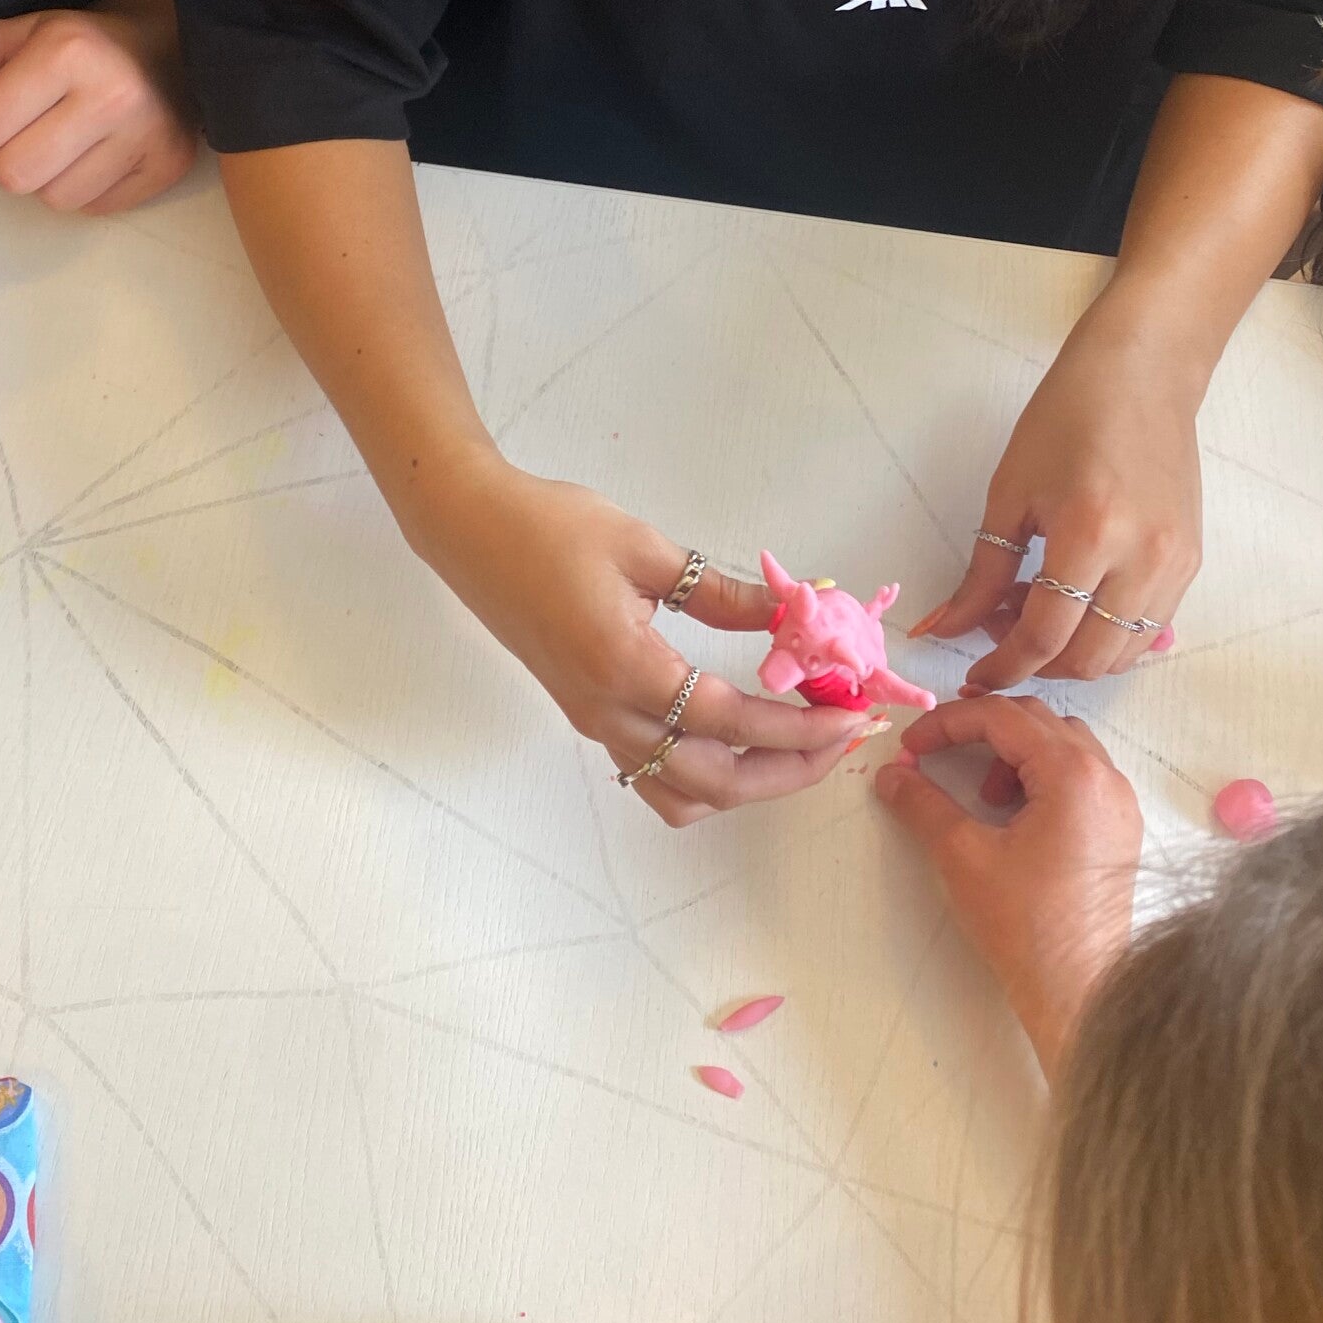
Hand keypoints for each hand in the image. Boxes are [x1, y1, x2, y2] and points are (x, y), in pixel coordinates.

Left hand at [0, 0, 196, 215]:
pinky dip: (84, 190)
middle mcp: (111, 96)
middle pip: (14, 175)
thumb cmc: (80, 43)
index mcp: (66, 51)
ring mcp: (146, 136)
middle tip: (21, 134)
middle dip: (4, 159)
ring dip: (46, 178)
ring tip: (61, 144)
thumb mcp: (15, 32)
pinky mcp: (168, 167)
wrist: (169, 45)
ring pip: (54, 199)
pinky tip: (95, 156)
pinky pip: (95, 209)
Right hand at [419, 452, 879, 824]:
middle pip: (714, 781)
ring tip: (799, 747)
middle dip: (791, 770)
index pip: (731, 721)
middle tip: (843, 738)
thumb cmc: (551, 526)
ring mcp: (594, 722)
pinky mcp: (587, 715)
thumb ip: (720, 592)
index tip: (852, 714)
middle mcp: (608, 712)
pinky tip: (737, 741)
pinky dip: (704, 779)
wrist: (470, 532)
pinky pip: (653, 776)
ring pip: (682, 795)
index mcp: (625, 668)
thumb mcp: (644, 548)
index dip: (800, 725)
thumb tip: (795, 612)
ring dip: (750, 785)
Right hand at [875, 695, 1141, 1074]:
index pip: (1002, 717)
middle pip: (1037, 720)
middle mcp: (1105, 776)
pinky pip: (1081, 776)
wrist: (1080, 991)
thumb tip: (891, 774)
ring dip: (1015, 752)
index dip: (947, 722)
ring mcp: (1120, 803)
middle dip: (981, 728)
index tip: (911, 745)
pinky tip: (1015, 815)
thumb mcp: (962, 856)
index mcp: (1072, 773)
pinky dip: (1042, 776)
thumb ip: (922, 805)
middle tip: (938, 752)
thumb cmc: (1025, 924)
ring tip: (983, 794)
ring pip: (1063, 744)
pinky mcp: (1121, 829)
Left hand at [913, 295, 1199, 690]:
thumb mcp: (1010, 493)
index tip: (974, 676)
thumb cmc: (1066, 418)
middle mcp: (1143, 558)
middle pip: (1088, 658)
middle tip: (1001, 627)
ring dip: (1074, 653)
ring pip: (1122, 655)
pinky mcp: (1193, 563)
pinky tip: (1078, 600)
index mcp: (1090, 534)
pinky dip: (1108, 635)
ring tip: (1038, 607)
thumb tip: (940, 630)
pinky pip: (1149, 630)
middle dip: (1036, 662)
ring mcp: (1176, 564)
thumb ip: (981, 574)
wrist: (1143, 374)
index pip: (1045, 636)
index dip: (1004, 666)